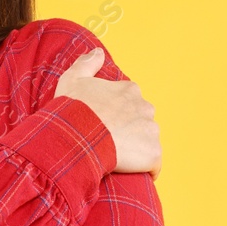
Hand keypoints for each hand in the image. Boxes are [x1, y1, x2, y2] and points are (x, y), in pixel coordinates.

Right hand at [54, 47, 161, 179]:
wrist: (76, 138)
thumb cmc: (72, 110)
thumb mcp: (72, 80)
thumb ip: (87, 63)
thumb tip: (98, 52)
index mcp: (129, 90)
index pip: (130, 103)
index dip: (117, 115)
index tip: (104, 124)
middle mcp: (145, 107)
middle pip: (141, 121)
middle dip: (130, 131)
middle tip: (109, 143)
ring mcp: (151, 131)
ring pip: (148, 142)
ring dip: (137, 150)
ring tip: (117, 159)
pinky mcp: (153, 154)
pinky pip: (154, 165)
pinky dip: (145, 170)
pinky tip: (131, 173)